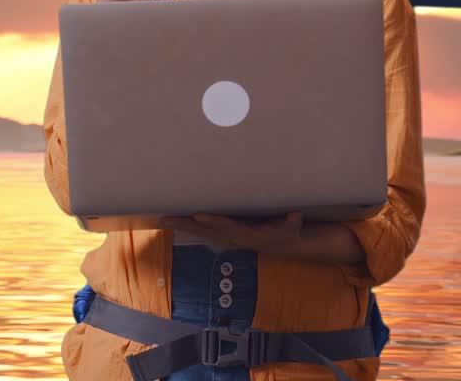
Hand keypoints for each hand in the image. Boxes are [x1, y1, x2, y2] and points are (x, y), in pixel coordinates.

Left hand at [162, 212, 304, 253]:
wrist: (281, 245)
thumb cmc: (286, 233)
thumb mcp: (293, 229)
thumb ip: (293, 223)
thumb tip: (296, 215)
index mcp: (245, 234)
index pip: (226, 226)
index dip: (213, 221)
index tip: (199, 215)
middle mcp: (232, 238)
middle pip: (206, 230)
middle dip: (187, 224)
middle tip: (167, 218)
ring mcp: (227, 238)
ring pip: (201, 232)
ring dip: (183, 226)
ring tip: (164, 219)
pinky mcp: (225, 236)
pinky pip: (203, 232)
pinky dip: (189, 227)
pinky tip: (176, 222)